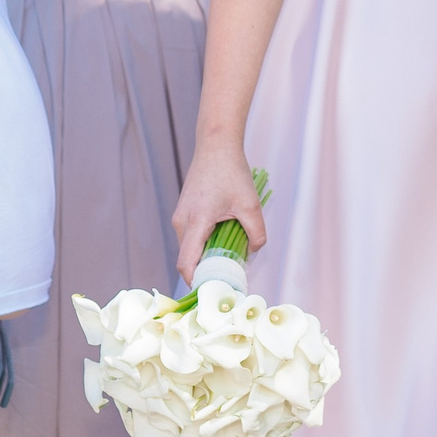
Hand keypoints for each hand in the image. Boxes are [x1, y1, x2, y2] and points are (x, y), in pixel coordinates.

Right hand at [172, 142, 268, 281]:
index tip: (212, 290)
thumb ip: (256, 233)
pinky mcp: (184, 211)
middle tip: (227, 277)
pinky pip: (191, 236)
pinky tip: (222, 239)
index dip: (196, 281)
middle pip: (187, 258)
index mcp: (196, 221)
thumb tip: (253, 252)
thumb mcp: (251, 205)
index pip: (187, 263)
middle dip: (205, 270)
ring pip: (189, 247)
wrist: (216, 146)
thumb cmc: (231, 172)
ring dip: (205, 255)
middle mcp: (182, 221)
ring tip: (228, 256)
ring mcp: (180, 216)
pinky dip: (203, 243)